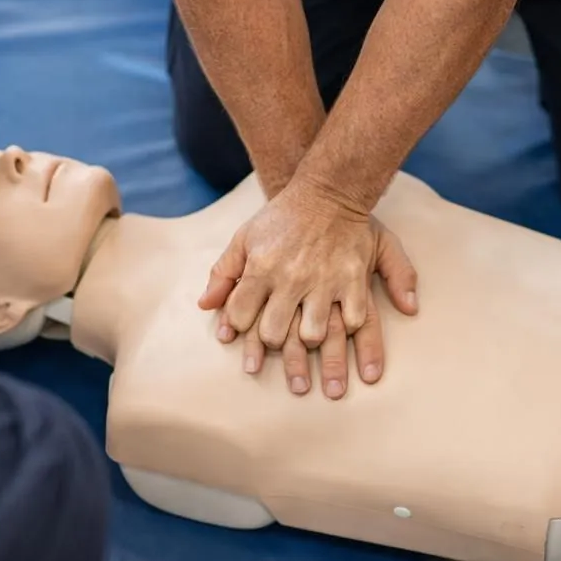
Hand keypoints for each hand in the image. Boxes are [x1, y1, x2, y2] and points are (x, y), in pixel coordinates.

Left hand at [199, 180, 418, 396]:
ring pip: (314, 333)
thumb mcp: (244, 237)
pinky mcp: (354, 279)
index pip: (241, 315)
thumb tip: (205, 305)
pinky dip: (352, 334)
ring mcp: (325, 280)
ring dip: (312, 351)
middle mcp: (291, 278)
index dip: (238, 334)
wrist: (328, 192)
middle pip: (276, 332)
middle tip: (283, 364)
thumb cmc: (282, 217)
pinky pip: (355, 319)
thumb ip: (223, 272)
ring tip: (316, 368)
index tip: (242, 350)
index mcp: (261, 268)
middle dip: (273, 350)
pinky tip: (352, 348)